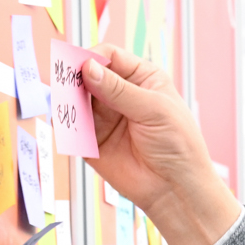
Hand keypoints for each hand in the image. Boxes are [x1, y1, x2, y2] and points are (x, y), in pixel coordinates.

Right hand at [81, 45, 240, 244]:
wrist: (176, 188)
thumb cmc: (178, 145)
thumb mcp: (154, 109)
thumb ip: (118, 90)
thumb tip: (88, 68)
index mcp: (141, 78)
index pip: (109, 56)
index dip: (92, 57)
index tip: (80, 66)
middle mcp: (120, 94)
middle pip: (87, 76)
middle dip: (74, 79)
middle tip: (65, 86)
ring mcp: (105, 117)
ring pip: (76, 100)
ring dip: (68, 102)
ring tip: (66, 106)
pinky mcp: (93, 141)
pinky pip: (73, 128)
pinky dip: (66, 124)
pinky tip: (66, 124)